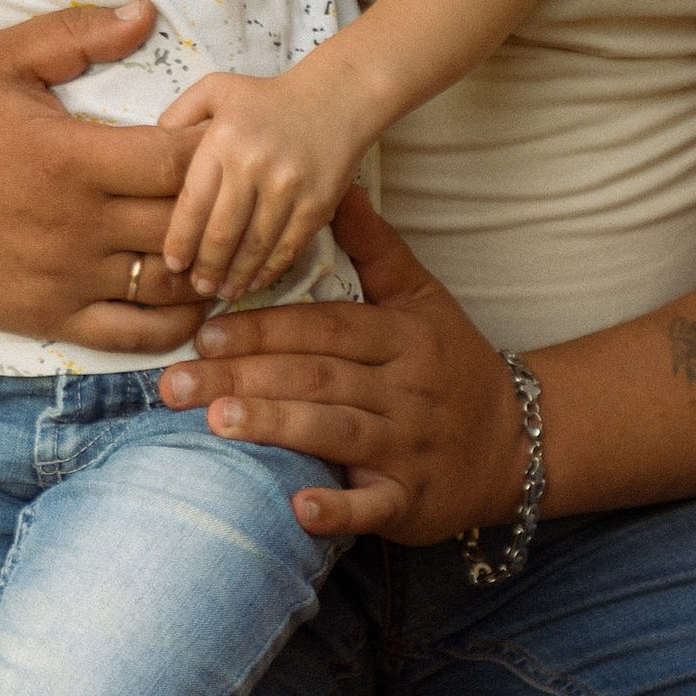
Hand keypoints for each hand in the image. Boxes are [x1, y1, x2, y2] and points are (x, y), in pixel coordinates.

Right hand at [0, 0, 209, 351]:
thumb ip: (75, 35)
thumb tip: (146, 13)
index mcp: (71, 158)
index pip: (179, 159)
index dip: (214, 148)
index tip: (221, 138)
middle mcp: (75, 225)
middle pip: (185, 221)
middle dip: (220, 205)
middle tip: (236, 191)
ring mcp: (65, 278)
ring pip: (170, 282)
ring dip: (206, 263)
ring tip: (222, 239)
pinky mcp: (50, 317)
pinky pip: (134, 334)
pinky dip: (175, 322)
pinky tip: (191, 297)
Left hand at [154, 185, 528, 543]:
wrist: (519, 441)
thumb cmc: (453, 363)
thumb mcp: (422, 298)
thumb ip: (375, 246)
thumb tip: (338, 186)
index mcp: (401, 337)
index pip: (325, 328)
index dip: (264, 328)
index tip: (203, 333)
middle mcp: (405, 389)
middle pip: (317, 378)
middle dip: (244, 377)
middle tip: (175, 384)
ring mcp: (410, 447)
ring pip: (337, 432)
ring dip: (277, 427)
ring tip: (217, 423)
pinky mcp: (412, 501)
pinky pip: (374, 506)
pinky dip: (339, 508)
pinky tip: (298, 509)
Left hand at [155, 60, 364, 298]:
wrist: (337, 97)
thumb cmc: (268, 97)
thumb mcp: (216, 89)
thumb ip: (179, 114)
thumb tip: (152, 149)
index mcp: (222, 140)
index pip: (192, 204)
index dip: (180, 241)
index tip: (172, 264)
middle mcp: (253, 165)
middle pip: (220, 234)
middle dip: (205, 268)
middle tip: (196, 287)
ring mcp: (288, 187)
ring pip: (253, 246)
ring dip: (235, 276)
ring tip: (222, 291)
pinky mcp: (317, 204)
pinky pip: (287, 247)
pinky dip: (269, 270)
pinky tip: (256, 281)